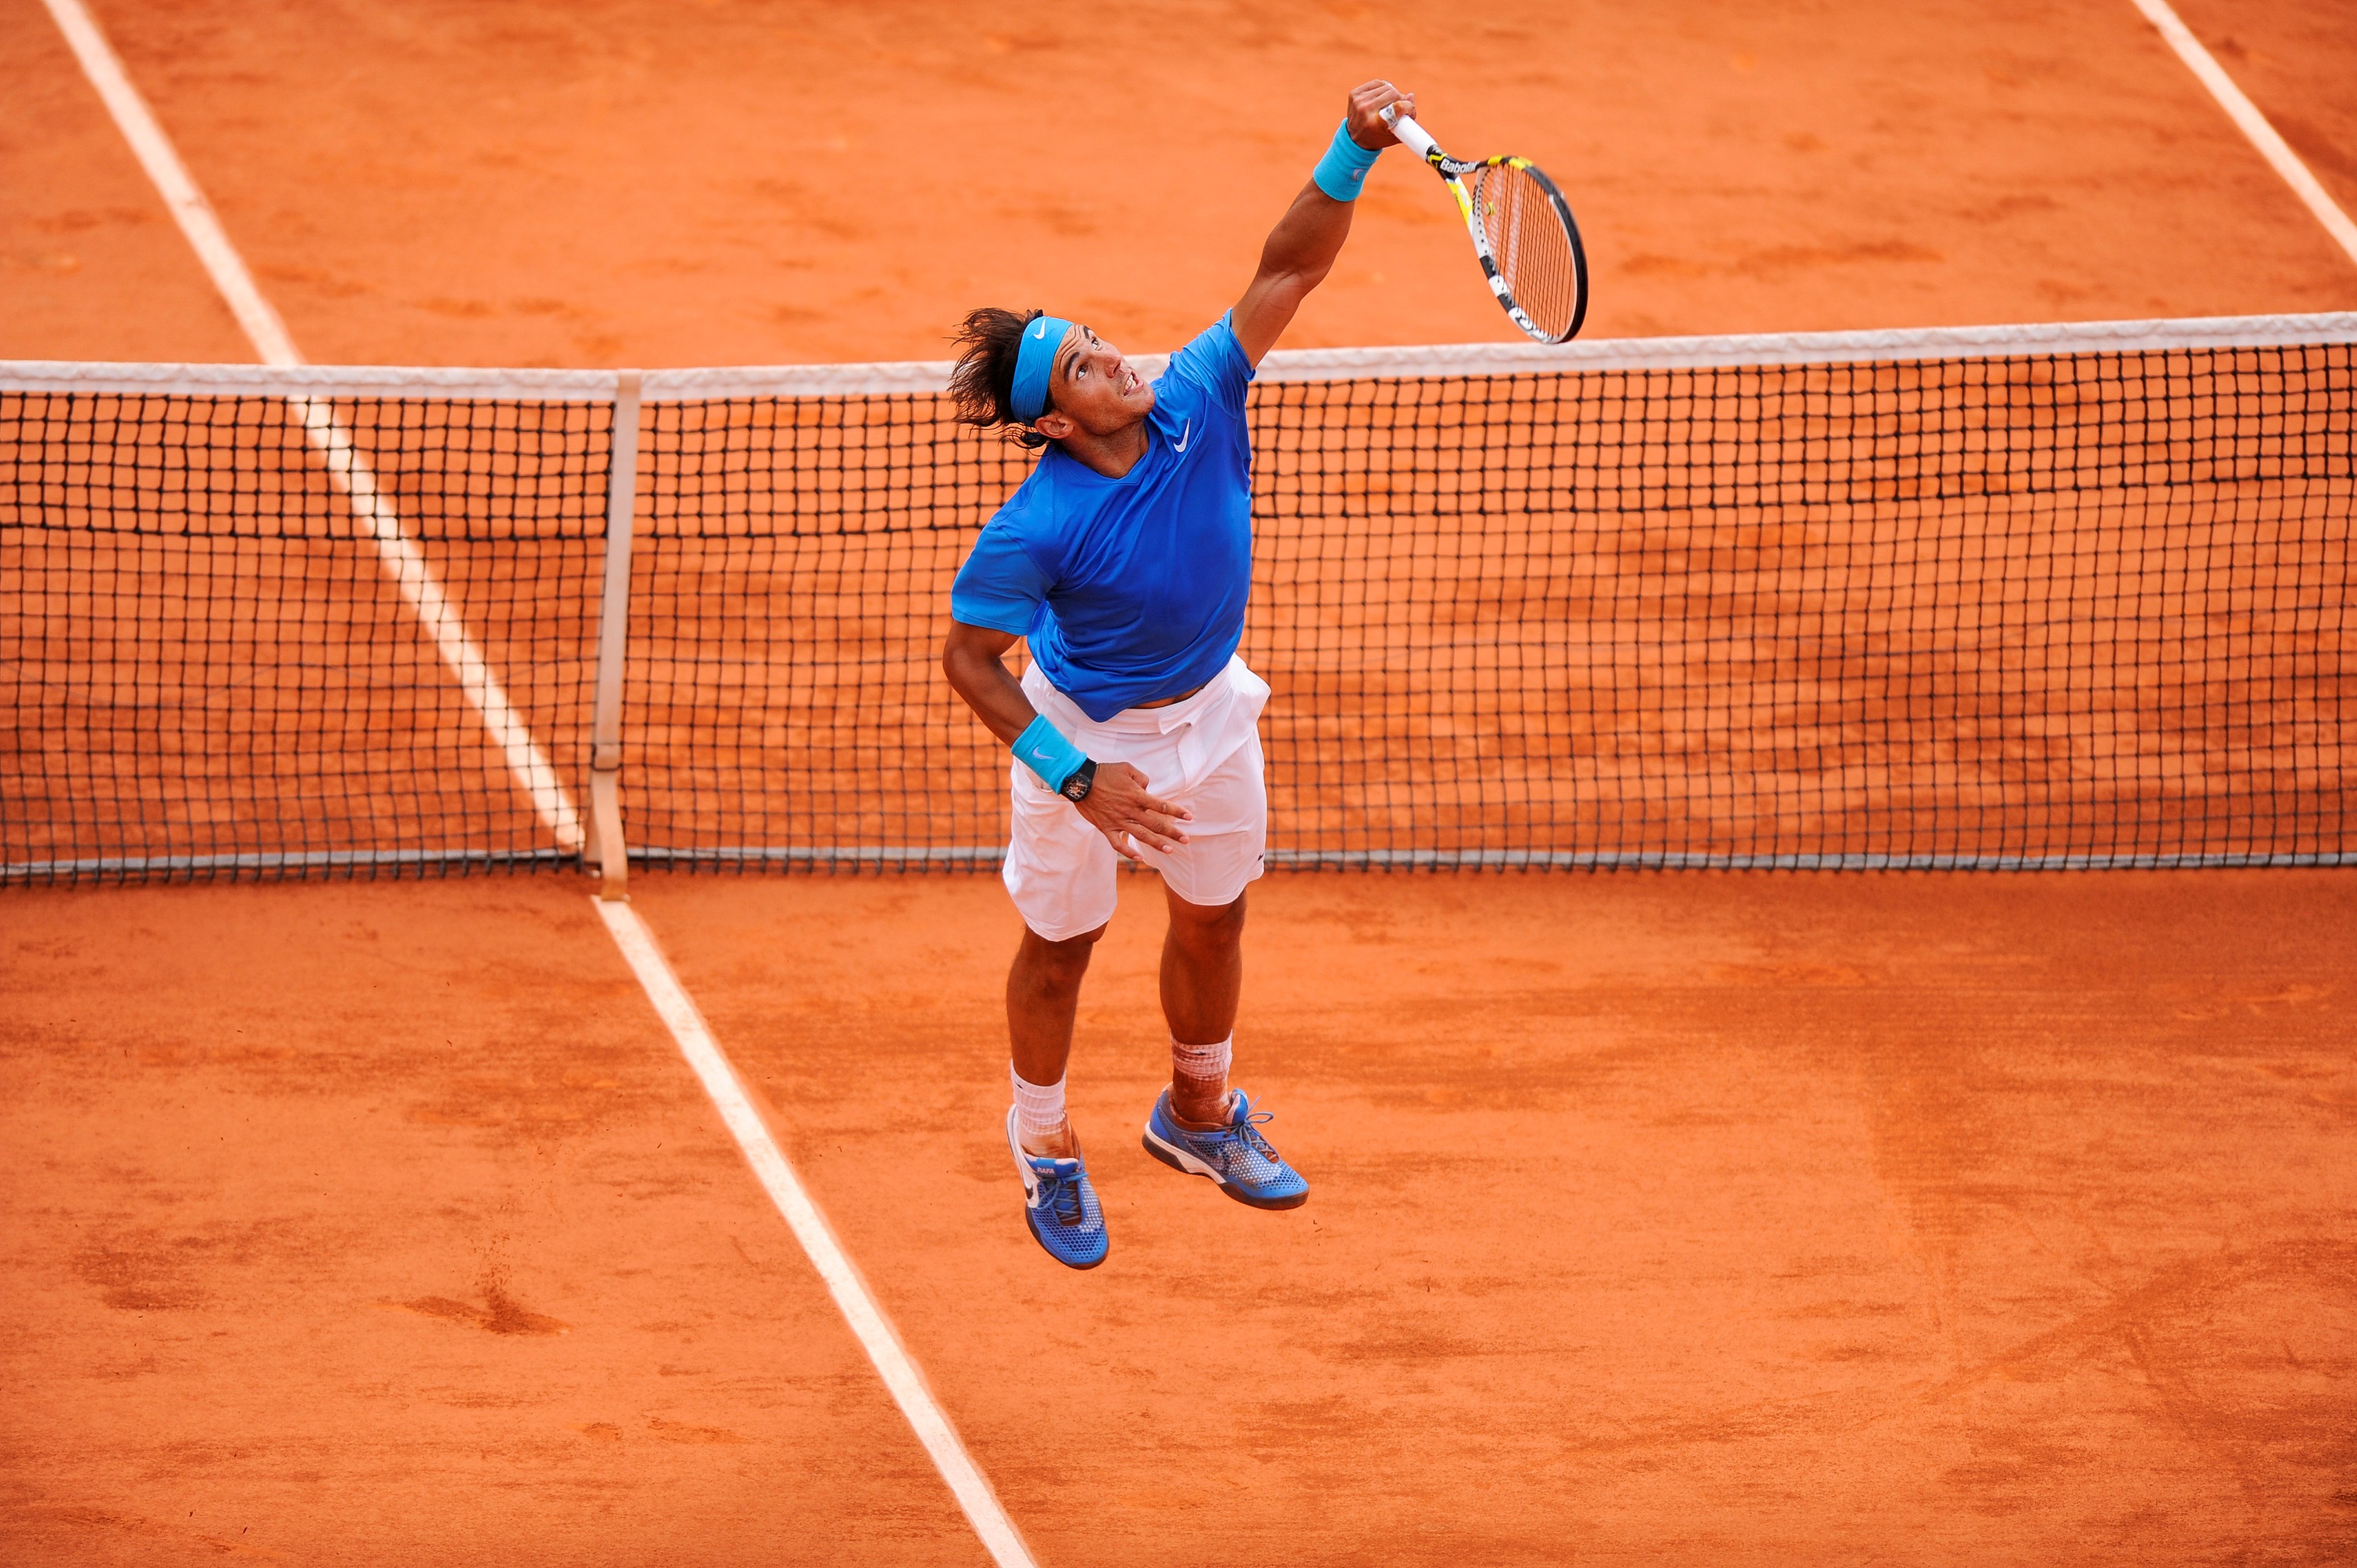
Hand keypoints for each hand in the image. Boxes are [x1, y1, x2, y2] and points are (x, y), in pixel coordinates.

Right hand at [1073, 760, 1189, 863]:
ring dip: (1156, 844)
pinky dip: (1128, 852)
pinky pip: (1117, 844)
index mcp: (1137, 796)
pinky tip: (1138, 858)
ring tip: (1170, 850)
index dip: (1177, 811)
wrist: (1080, 782)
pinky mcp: (1106, 828)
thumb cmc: (1104, 773)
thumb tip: (1148, 788)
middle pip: (1155, 824)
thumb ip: (1142, 778)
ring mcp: (1118, 821)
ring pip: (1141, 835)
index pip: (1161, 806)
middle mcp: (1130, 811)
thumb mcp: (1126, 768)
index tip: (1189, 817)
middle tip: (1185, 839)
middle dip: (1173, 832)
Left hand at [1346, 79, 1414, 150]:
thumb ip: (1407, 118)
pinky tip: (1382, 97)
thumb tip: (1411, 95)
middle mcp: (1365, 110)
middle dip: (1401, 98)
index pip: (1397, 107)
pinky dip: (1383, 88)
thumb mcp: (1395, 135)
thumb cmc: (1379, 138)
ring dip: (1392, 93)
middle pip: (1393, 93)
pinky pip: (1377, 83)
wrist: (1354, 139)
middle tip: (1401, 105)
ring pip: (1386, 86)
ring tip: (1390, 102)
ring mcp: (1358, 101)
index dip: (1407, 106)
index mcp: (1376, 124)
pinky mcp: (1355, 94)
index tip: (1409, 109)